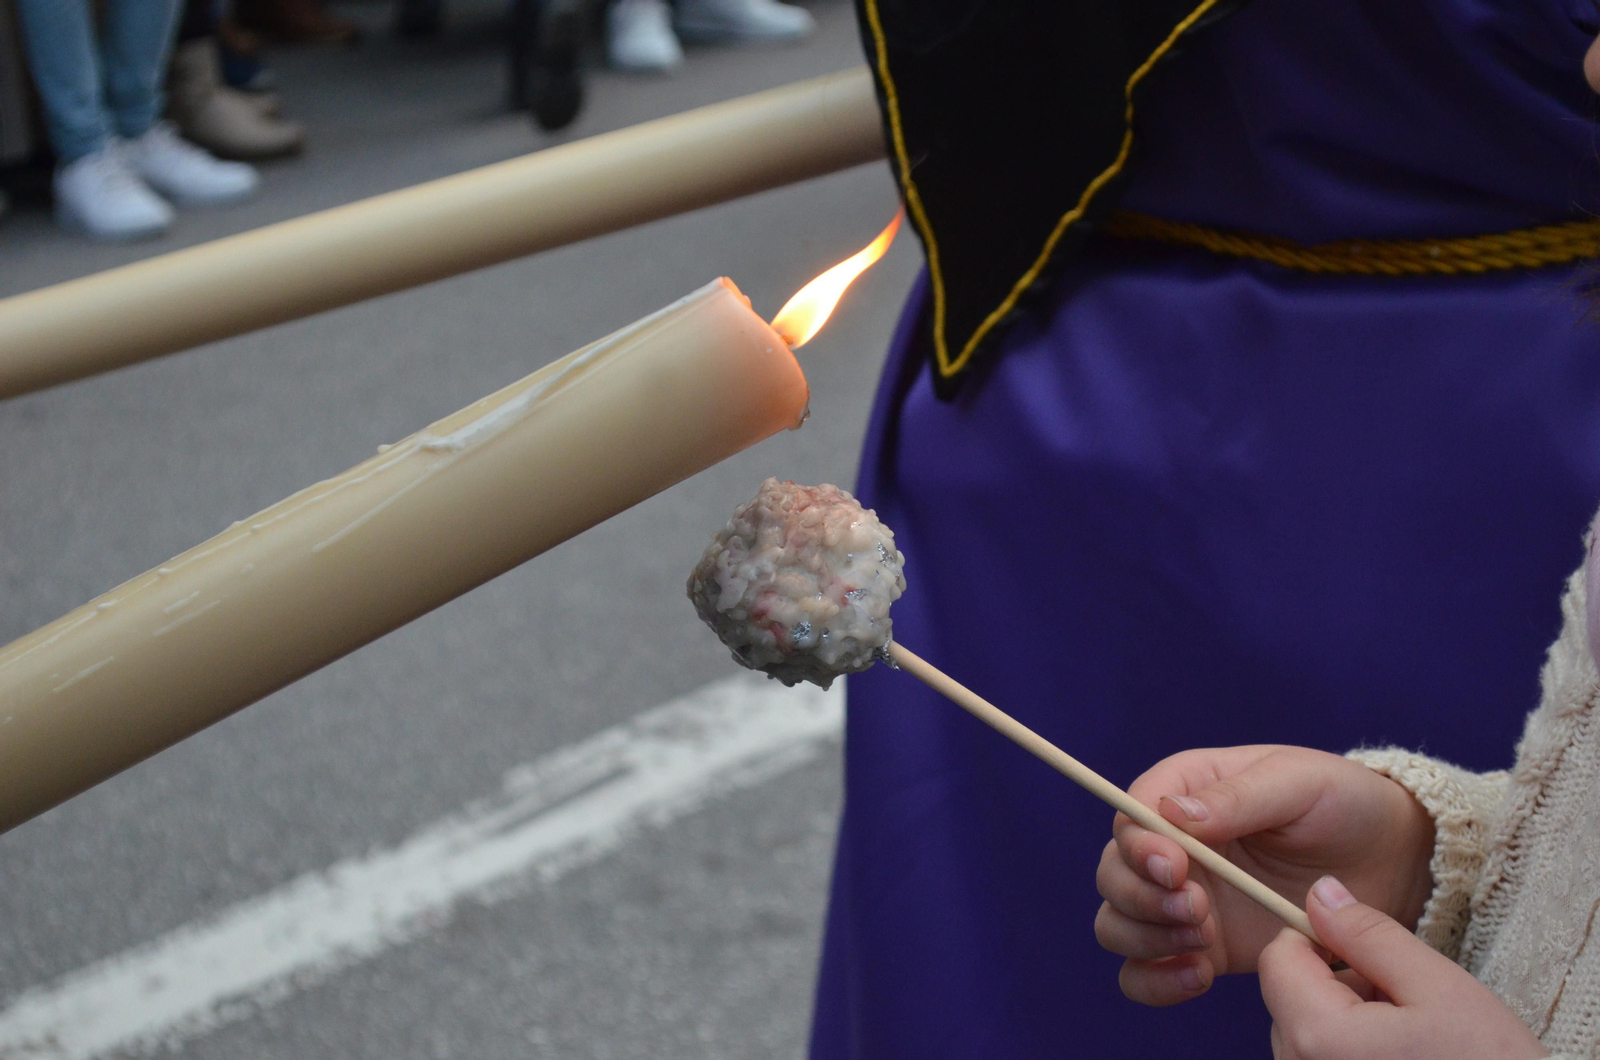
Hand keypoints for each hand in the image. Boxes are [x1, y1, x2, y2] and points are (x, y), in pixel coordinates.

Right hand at [1095, 745, 1434, 1005]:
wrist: (1392, 861)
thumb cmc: (1342, 803)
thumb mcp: (1298, 782)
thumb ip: (1237, 797)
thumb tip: (1172, 816)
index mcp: (1185, 792)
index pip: (1130, 815)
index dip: (1140, 845)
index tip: (1177, 867)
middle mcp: (1173, 848)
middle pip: (1113, 874)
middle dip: (1142, 896)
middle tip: (1199, 908)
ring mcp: (1185, 901)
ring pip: (1117, 924)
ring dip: (1145, 938)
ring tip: (1202, 942)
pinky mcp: (1202, 948)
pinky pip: (1145, 973)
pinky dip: (1155, 981)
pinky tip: (1196, 976)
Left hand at [1259, 875, 1545, 1059]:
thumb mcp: (1437, 986)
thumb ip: (1369, 935)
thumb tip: (1321, 893)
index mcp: (1319, 1036)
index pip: (1277, 959)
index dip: (1315, 936)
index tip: (1362, 941)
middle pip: (1287, 995)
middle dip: (1336, 979)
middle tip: (1400, 994)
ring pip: (1303, 1028)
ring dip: (1345, 1014)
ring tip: (1407, 1027)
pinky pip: (1318, 1059)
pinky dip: (1349, 1045)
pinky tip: (1401, 1053)